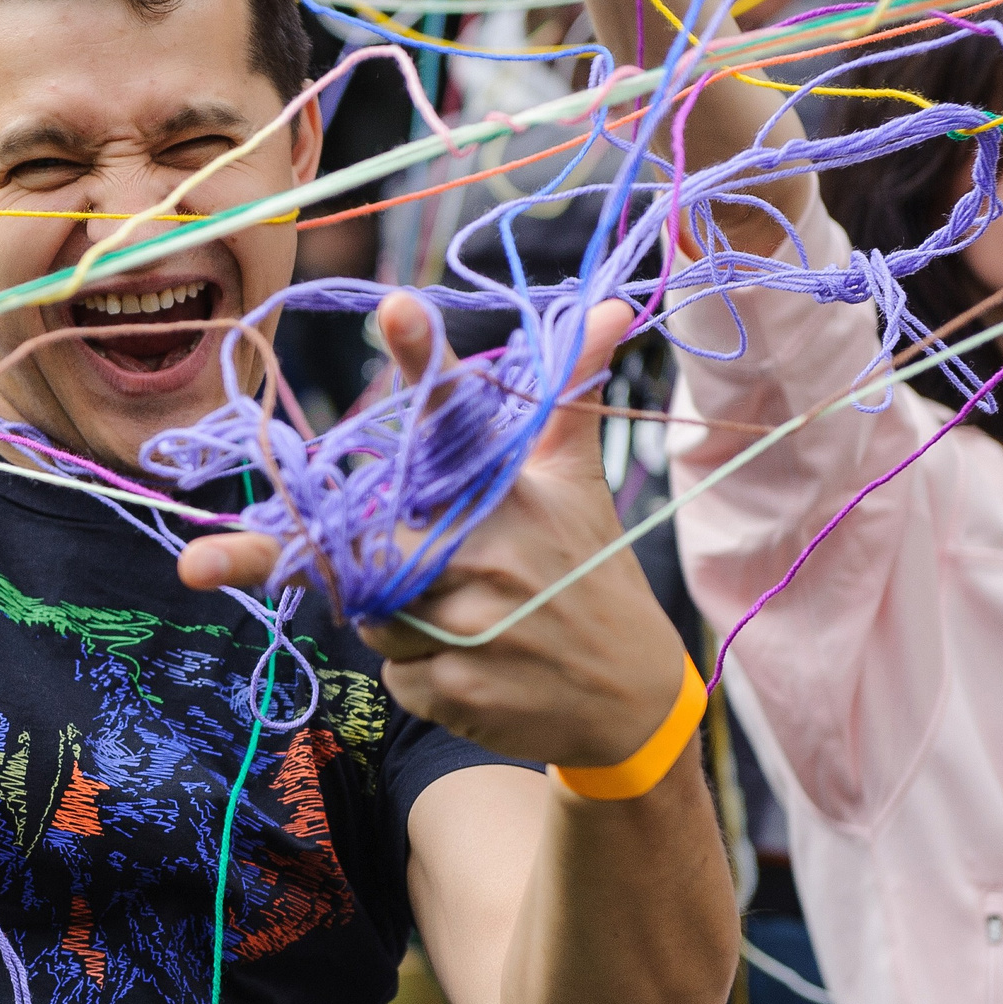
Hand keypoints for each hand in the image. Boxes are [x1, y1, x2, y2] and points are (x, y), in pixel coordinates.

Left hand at [179, 295, 687, 769]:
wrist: (631, 698)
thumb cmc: (588, 572)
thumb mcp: (575, 483)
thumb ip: (566, 397)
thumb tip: (613, 305)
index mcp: (511, 489)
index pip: (459, 414)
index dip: (423, 357)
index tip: (396, 306)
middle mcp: (493, 548)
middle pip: (372, 539)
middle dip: (387, 559)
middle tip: (449, 572)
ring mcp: (474, 622)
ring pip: (371, 611)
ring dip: (403, 619)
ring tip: (473, 618)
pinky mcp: (457, 688)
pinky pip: (391, 670)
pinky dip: (419, 671)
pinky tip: (477, 665)